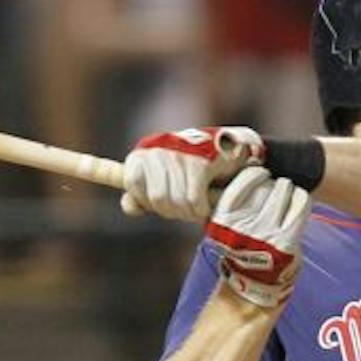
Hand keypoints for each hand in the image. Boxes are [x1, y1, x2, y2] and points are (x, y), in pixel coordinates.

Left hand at [121, 126, 264, 220]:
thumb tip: (129, 206)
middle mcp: (160, 148)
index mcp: (145, 152)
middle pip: (157, 198)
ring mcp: (181, 154)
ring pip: (176, 201)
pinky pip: (194, 200)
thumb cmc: (193, 170)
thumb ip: (141, 194)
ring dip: (189, 212)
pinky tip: (206, 206)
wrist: (232, 149)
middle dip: (173, 210)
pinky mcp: (202, 163)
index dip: (147, 199)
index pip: (133, 182)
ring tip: (197, 206)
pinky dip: (201, 210)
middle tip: (185, 207)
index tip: (161, 201)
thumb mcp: (162, 182)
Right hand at [204, 167, 312, 307]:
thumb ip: (233, 204)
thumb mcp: (226, 226)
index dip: (256, 173)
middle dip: (274, 183)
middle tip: (276, 188)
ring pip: (283, 191)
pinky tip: (299, 199)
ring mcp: (265, 235)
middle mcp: (242, 227)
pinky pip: (300, 204)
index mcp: (222, 220)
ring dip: (288, 188)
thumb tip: (251, 167)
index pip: (242, 182)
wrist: (254, 283)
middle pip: (266, 185)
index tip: (261, 174)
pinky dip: (302, 197)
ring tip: (287, 193)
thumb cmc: (243, 246)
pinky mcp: (286, 242)